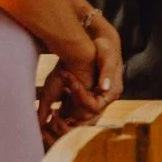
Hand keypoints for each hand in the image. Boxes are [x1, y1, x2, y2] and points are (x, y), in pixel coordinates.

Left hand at [40, 15, 122, 137]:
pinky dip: (64, 113)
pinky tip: (52, 108)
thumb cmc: (105, 47)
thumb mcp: (107, 56)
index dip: (80, 99)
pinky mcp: (87, 97)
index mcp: (112, 91)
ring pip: (80, 118)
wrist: (103, 41)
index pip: (95, 106)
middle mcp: (104, 99)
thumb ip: (107, 72)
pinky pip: (75, 112)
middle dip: (70, 118)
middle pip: (87, 118)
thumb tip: (103, 87)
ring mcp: (96, 99)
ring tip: (50, 112)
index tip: (67, 88)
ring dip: (65, 119)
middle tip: (53, 112)